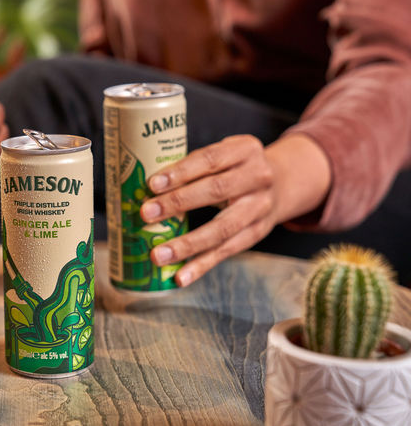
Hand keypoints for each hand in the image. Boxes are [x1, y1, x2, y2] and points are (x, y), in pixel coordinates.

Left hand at [140, 134, 330, 286]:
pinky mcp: (256, 234)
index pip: (210, 160)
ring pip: (221, 229)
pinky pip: (226, 252)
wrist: (281, 183)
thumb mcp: (223, 153)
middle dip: (178, 203)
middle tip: (146, 214)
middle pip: (216, 192)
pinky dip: (201, 266)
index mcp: (245, 149)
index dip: (181, 172)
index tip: (153, 183)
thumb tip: (144, 186)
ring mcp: (259, 208)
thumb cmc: (234, 166)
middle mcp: (258, 177)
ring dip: (187, 244)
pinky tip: (180, 276)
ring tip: (157, 254)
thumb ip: (193, 165)